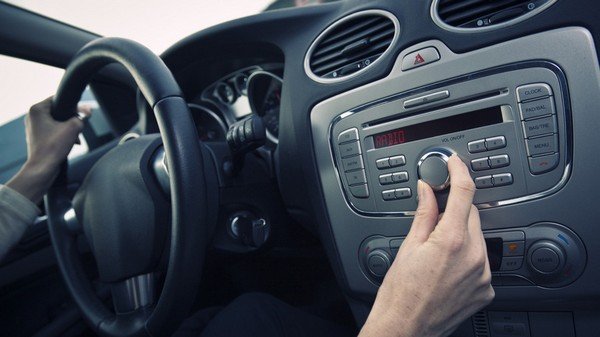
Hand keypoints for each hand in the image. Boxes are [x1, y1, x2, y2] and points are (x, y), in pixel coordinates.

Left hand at [6, 97, 89, 203]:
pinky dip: (62, 135)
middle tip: (79, 127)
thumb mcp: (73, 128)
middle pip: (59, 111)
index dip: (74, 106)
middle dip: (71, 120)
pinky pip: (53, 131)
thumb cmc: (53, 147)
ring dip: (68, 129)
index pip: (59, 99)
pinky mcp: (36, 137)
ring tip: (75, 137)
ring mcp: (33, 127)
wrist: (43, 167)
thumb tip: (85, 114)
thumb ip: (81, 117)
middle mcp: (32, 116)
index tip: (82, 113)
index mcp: (37, 110)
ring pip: (57, 122)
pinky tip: (70, 142)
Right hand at [359, 155, 493, 336]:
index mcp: (451, 240)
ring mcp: (483, 275)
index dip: (459, 171)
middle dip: (454, 211)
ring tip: (437, 253)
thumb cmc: (401, 293)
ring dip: (461, 235)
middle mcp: (474, 256)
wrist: (405, 327)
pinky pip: (481, 261)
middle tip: (433, 220)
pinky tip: (447, 268)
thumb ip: (424, 213)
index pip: (464, 192)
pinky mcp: (487, 290)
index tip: (455, 163)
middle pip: (471, 215)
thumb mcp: (408, 246)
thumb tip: (427, 190)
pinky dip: (468, 257)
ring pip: (478, 238)